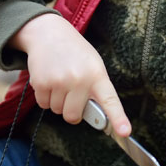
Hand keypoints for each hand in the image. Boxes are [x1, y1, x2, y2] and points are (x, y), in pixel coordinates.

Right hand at [8, 13, 130, 136]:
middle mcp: (79, 79)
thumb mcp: (93, 65)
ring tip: (60, 80)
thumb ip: (96, 89)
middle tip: (72, 93)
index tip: (124, 132)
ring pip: (57, 111)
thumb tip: (97, 117)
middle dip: (71, 110)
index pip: (110, 100)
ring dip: (57, 101)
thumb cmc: (76, 54)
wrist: (49, 34)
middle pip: (73, 116)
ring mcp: (59, 81)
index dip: (118, 118)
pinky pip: (43, 104)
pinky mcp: (40, 83)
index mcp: (98, 75)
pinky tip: (49, 79)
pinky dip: (45, 97)